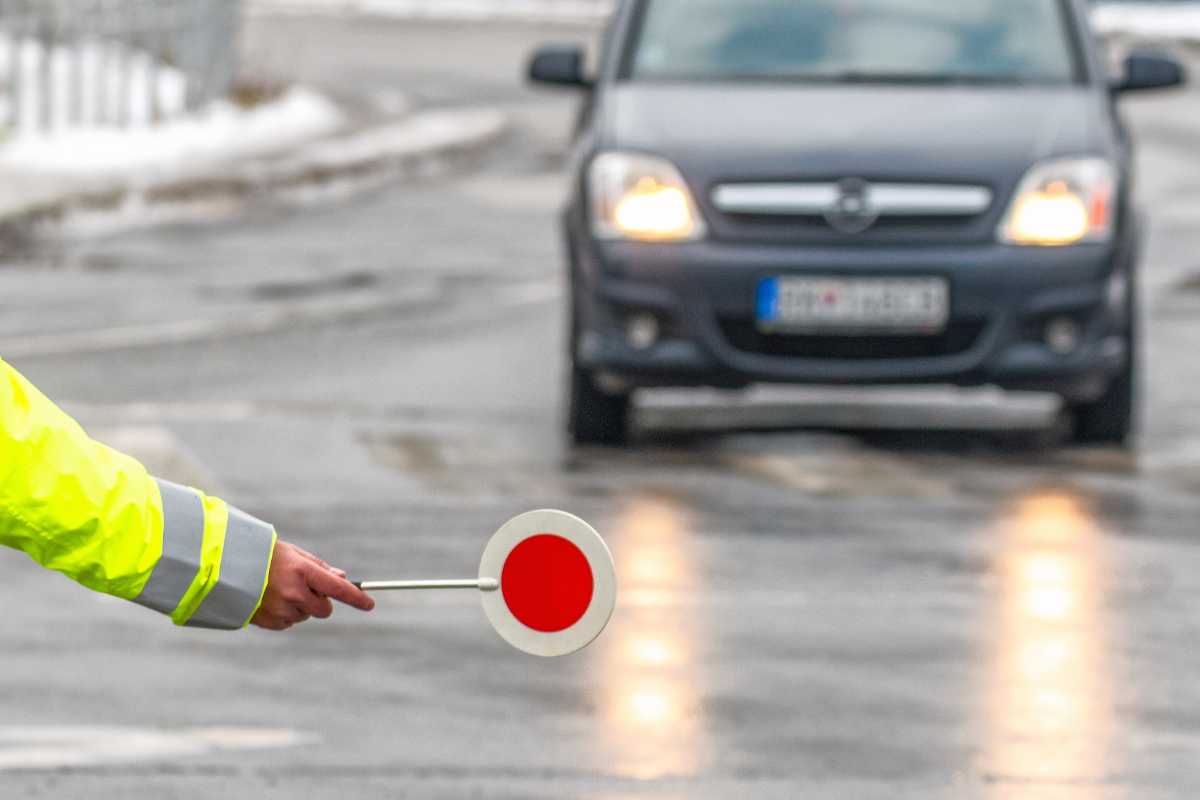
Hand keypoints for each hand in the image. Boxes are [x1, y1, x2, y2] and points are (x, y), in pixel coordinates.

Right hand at [250, 540, 374, 629]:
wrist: (227, 567)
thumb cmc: (265, 556)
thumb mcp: (295, 554)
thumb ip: (320, 568)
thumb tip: (343, 578)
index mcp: (303, 572)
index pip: (338, 588)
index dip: (357, 598)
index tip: (370, 604)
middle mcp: (294, 592)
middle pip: (324, 609)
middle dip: (321, 601)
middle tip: (306, 588)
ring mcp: (281, 609)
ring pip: (306, 616)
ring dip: (300, 606)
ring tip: (280, 589)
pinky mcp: (271, 622)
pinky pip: (289, 622)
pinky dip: (286, 614)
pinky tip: (271, 599)